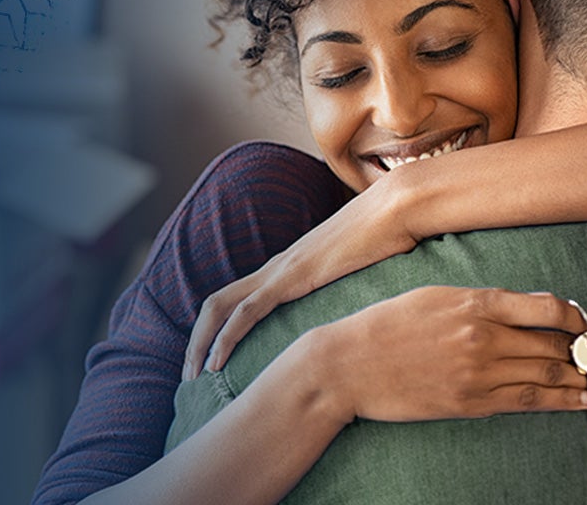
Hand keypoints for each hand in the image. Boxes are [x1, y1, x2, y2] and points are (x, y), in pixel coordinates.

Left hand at [183, 177, 421, 380]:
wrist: (398, 208)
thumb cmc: (388, 238)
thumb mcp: (362, 274)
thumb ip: (349, 292)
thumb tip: (361, 317)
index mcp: (287, 268)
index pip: (236, 300)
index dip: (216, 330)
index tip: (209, 363)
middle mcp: (275, 268)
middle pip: (216, 303)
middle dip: (196, 341)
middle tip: (188, 377)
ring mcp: (281, 270)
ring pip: (221, 307)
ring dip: (200, 343)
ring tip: (191, 377)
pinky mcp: (293, 276)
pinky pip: (247, 310)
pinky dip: (226, 336)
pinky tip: (216, 362)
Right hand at [313, 286, 586, 422]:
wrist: (347, 363)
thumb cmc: (386, 324)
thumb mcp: (433, 296)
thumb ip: (481, 301)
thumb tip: (526, 309)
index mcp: (474, 302)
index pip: (547, 308)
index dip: (579, 318)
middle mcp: (483, 335)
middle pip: (557, 345)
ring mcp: (477, 372)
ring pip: (549, 374)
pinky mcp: (470, 402)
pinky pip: (526, 401)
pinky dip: (560, 401)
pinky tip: (582, 400)